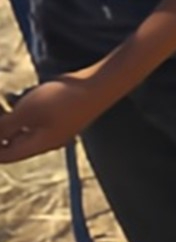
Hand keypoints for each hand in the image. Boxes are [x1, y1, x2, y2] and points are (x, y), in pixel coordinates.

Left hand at [0, 71, 117, 161]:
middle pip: (14, 143)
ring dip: (12, 117)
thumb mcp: (27, 111)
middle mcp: (47, 141)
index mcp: (38, 145)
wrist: (99, 85)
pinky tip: (24, 95)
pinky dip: (26, 110)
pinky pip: (37, 119)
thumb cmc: (62, 99)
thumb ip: (5, 127)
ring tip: (5, 100)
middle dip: (1, 129)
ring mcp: (57, 129)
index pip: (5, 156)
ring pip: (26, 129)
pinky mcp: (63, 117)